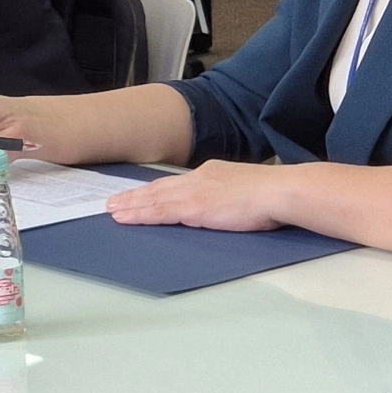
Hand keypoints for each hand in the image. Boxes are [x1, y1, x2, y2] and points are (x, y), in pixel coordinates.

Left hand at [103, 161, 284, 232]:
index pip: (177, 184)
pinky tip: (125, 218)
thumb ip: (229, 197)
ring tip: (111, 210)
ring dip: (130, 205)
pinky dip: (139, 215)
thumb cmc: (273, 195)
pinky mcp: (194, 207)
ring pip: (153, 199)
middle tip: (113, 202)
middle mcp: (198, 178)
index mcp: (211, 173)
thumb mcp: (245, 191)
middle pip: (159, 189)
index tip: (140, 194)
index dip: (155, 190)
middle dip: (135, 196)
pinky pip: (159, 212)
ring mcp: (194, 192)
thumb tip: (224, 207)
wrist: (280, 191)